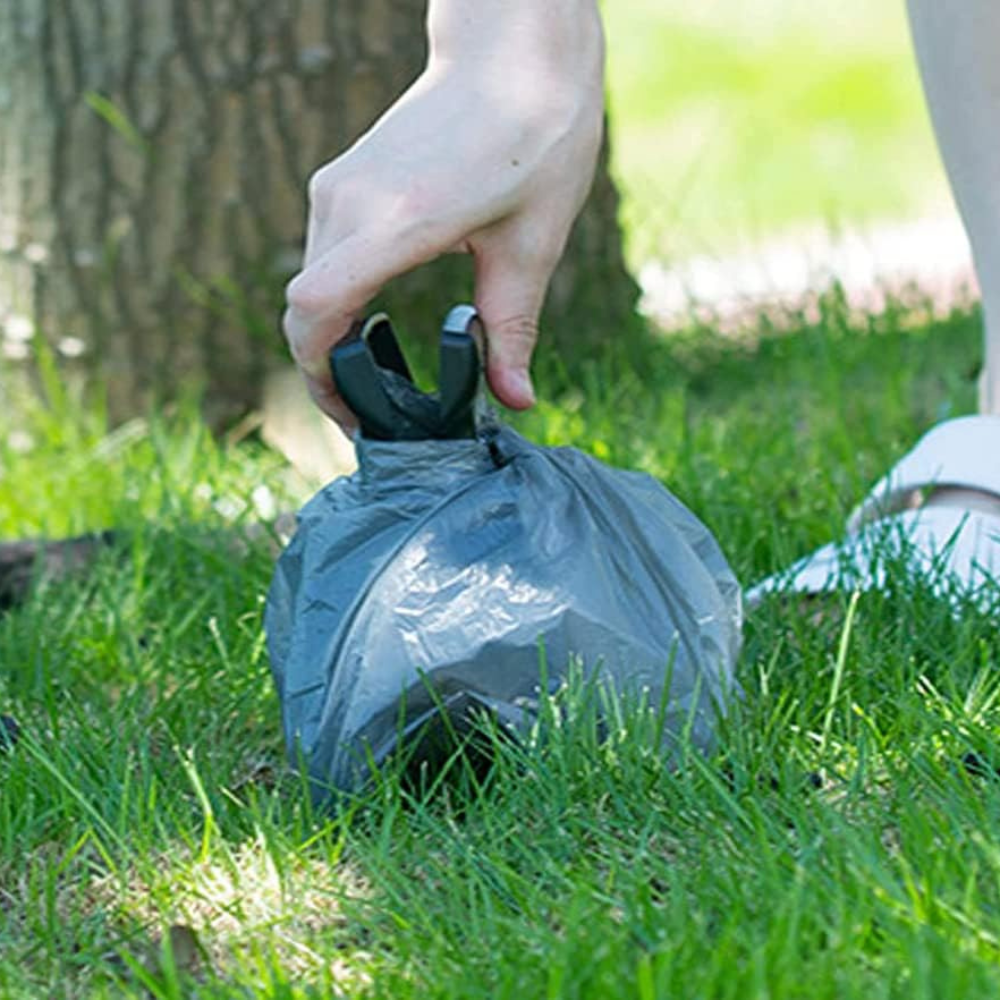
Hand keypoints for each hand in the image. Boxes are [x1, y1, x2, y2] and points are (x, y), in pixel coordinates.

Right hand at [283, 0, 604, 429]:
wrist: (513, 49)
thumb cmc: (536, 137)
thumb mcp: (532, 246)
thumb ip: (512, 330)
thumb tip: (517, 400)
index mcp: (400, 219)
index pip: (315, 307)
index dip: (319, 372)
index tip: (354, 411)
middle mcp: (352, 200)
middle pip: (301, 307)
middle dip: (323, 370)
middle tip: (368, 414)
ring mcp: (339, 184)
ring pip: (306, 283)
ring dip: (326, 336)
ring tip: (370, 380)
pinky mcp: (343, 177)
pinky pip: (320, 256)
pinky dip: (333, 301)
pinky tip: (369, 326)